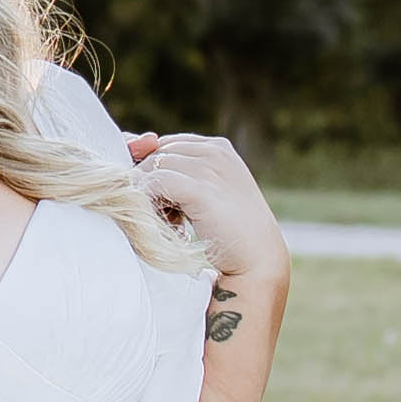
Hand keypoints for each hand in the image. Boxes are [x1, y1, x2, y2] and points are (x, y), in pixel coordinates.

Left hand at [125, 130, 287, 283]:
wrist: (257, 257)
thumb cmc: (231, 231)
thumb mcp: (208, 195)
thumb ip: (184, 179)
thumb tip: (143, 173)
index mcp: (218, 147)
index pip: (167, 144)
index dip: (153, 170)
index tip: (159, 201)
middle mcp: (214, 151)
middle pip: (157, 154)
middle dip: (148, 182)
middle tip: (160, 215)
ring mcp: (208, 168)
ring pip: (153, 166)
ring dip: (147, 195)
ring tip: (164, 222)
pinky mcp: (200, 190)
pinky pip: (156, 182)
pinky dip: (148, 201)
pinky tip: (159, 222)